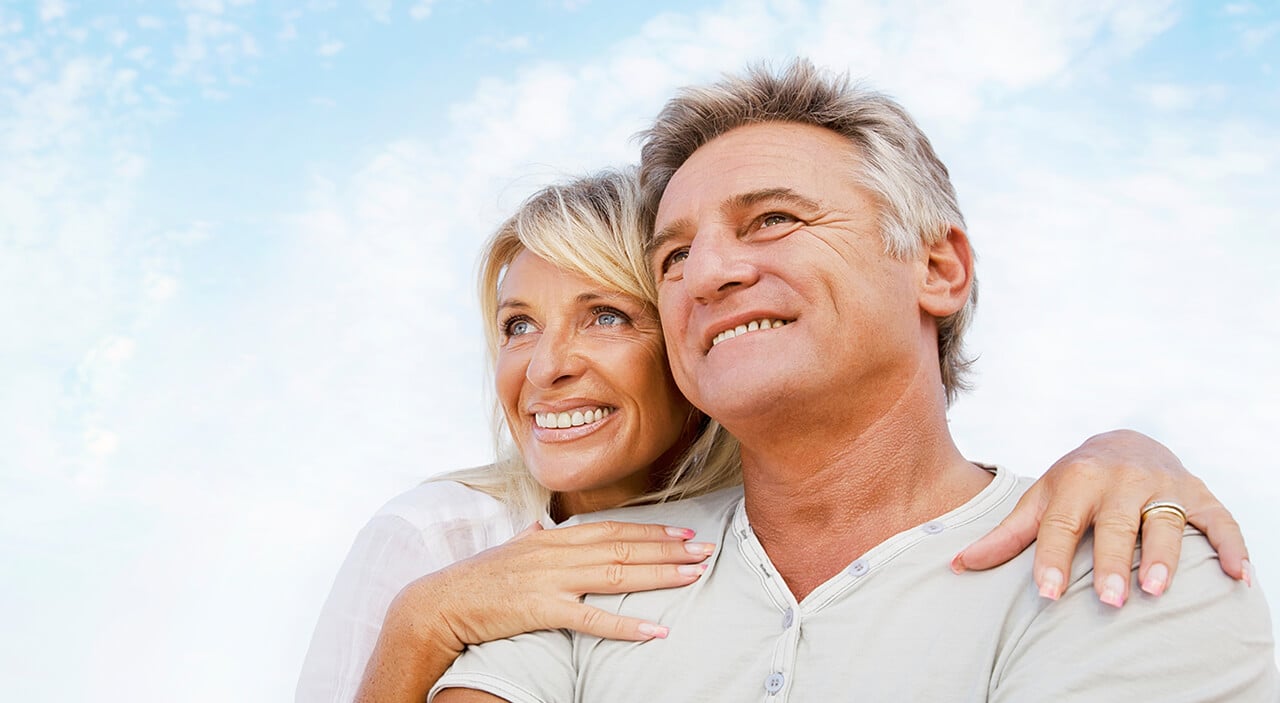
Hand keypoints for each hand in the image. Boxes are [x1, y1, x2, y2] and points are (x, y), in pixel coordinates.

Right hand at [387, 520, 711, 656]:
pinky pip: (592, 618)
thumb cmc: (476, 579)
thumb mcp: (509, 548)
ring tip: (694, 575)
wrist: (440, 602)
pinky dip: (626, 624)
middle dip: (668, 550)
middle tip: (705, 551)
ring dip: (659, 575)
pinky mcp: (542, 609)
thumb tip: (541, 524)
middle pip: (623, 547)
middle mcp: (557, 552)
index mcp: (553, 538)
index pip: (611, 529)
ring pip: (616, 573)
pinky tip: (655, 629)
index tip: (681, 533)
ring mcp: (550, 579)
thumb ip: (531, 535)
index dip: (649, 531)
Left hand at [950, 429, 1248, 605]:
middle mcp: (1120, 481)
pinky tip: (1238, 577)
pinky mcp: (1199, 497)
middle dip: (1112, 561)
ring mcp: (1163, 487)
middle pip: (1115, 525)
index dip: (1053, 559)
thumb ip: (1006, 535)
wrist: (1126, 443)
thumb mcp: (1040, 500)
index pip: (1062, 524)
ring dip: (1164, 556)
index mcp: (1076, 480)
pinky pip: (1219, 522)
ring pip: (1165, 523)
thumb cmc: (1073, 485)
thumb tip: (958, 565)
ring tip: (1156, 589)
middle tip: (1109, 598)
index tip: (1047, 594)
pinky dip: (1230, 547)